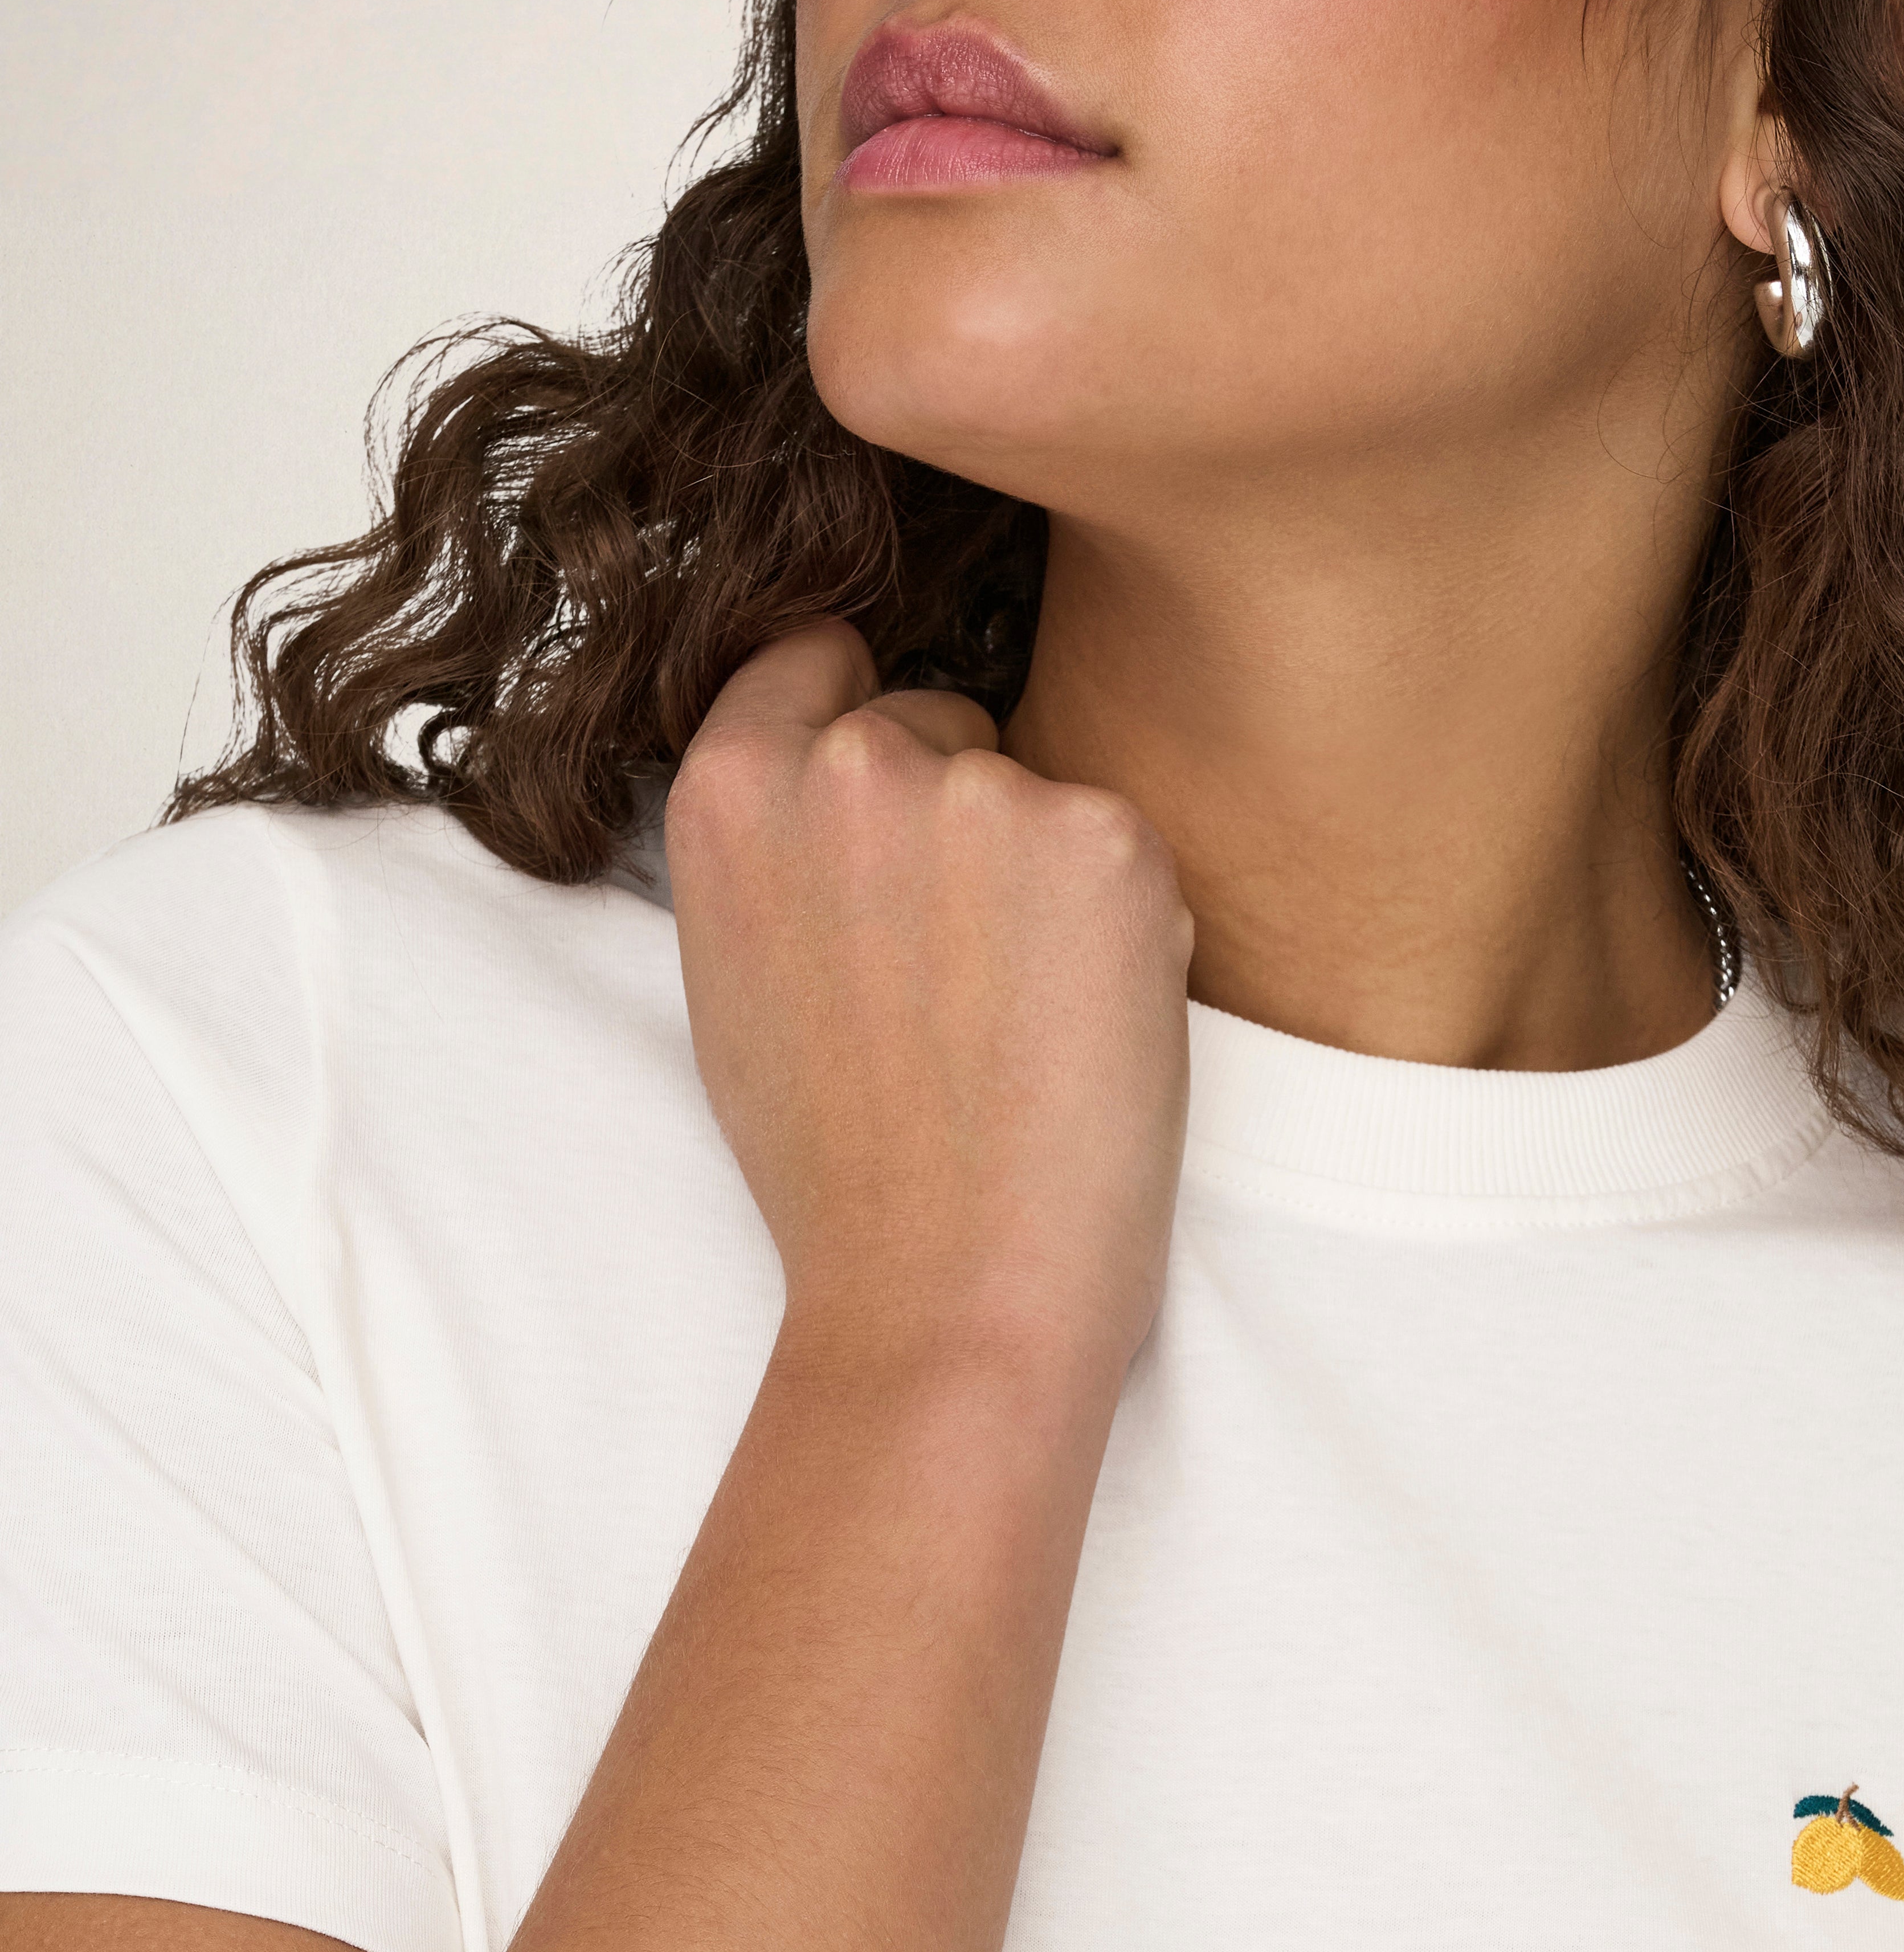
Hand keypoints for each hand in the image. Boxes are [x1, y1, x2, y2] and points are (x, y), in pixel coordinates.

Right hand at [665, 620, 1193, 1392]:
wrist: (946, 1295)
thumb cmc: (840, 1168)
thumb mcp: (738, 971)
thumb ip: (775, 843)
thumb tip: (834, 754)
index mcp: (730, 785)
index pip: (814, 656)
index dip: (855, 724)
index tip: (881, 821)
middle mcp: (848, 760)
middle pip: (937, 720)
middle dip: (957, 815)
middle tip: (951, 977)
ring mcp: (982, 791)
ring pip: (1039, 789)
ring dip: (1044, 874)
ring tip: (1014, 1017)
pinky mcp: (1107, 838)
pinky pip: (1125, 849)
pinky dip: (1125, 923)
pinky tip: (1082, 1027)